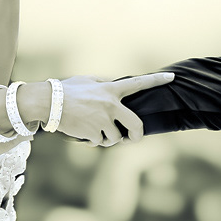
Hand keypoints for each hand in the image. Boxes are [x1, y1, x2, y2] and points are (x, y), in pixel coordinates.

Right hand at [55, 72, 174, 146]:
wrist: (48, 103)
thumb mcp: (88, 81)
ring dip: (107, 138)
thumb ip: (104, 84)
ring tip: (94, 131)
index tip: (171, 77)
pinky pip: (99, 142)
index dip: (156, 80)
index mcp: (110, 90)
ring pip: (115, 138)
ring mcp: (103, 121)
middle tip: (133, 138)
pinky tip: (83, 134)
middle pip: (135, 125)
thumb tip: (113, 86)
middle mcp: (111, 105)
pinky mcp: (94, 134)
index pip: (138, 83)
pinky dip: (93, 142)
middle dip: (136, 135)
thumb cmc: (66, 90)